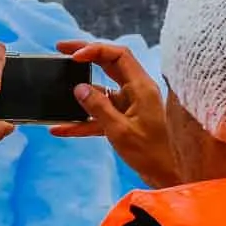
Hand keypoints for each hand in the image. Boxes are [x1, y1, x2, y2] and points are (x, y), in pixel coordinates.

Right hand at [50, 40, 179, 188]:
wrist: (168, 175)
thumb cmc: (152, 153)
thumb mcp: (120, 130)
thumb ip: (98, 107)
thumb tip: (78, 88)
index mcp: (141, 87)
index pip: (118, 55)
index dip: (94, 50)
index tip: (73, 56)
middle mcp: (136, 91)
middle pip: (108, 64)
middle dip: (85, 56)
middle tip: (60, 50)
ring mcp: (130, 105)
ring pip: (101, 90)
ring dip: (79, 90)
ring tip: (57, 85)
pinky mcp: (124, 120)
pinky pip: (99, 114)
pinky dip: (81, 120)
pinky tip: (61, 128)